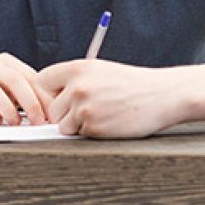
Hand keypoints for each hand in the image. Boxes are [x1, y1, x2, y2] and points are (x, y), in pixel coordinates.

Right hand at [0, 53, 52, 125]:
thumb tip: (55, 112)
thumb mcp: (8, 92)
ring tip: (15, 123)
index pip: (30, 77)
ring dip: (7, 107)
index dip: (44, 97)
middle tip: (39, 122)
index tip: (53, 116)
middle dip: (30, 102)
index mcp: (4, 63)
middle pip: (13, 80)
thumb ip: (28, 96)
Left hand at [38, 59, 181, 137]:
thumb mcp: (100, 70)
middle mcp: (77, 87)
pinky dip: (92, 133)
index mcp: (77, 68)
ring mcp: (84, 108)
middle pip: (51, 109)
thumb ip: (74, 80)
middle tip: (89, 109)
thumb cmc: (131, 84)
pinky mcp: (93, 127)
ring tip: (101, 114)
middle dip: (65, 113)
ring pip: (63, 126)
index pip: (42, 81)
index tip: (60, 97)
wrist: (161, 95)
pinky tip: (109, 122)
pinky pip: (80, 136)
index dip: (50, 92)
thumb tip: (48, 97)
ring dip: (77, 125)